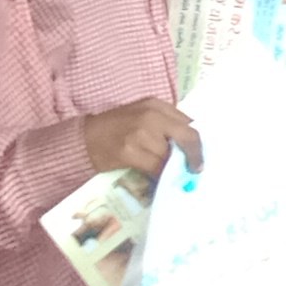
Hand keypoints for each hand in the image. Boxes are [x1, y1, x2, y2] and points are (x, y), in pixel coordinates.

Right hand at [84, 99, 202, 180]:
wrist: (83, 138)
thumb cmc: (115, 128)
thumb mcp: (141, 115)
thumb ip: (165, 123)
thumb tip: (191, 143)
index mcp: (156, 105)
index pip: (188, 122)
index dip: (197, 141)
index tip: (202, 154)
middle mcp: (150, 115)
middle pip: (186, 137)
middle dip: (195, 156)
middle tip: (197, 170)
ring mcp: (139, 133)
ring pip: (170, 156)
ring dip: (174, 168)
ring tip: (175, 176)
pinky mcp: (129, 151)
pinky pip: (155, 168)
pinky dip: (160, 176)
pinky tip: (160, 180)